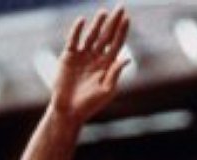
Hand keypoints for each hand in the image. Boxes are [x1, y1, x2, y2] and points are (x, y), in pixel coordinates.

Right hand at [52, 7, 130, 124]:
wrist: (69, 111)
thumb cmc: (89, 105)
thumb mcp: (106, 91)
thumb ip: (115, 74)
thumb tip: (127, 59)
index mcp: (107, 65)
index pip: (117, 44)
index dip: (122, 31)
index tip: (127, 18)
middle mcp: (96, 57)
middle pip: (107, 35)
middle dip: (114, 22)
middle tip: (121, 6)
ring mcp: (82, 55)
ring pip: (92, 35)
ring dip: (98, 23)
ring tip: (104, 12)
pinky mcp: (69, 56)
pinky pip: (74, 40)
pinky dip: (77, 31)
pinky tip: (82, 21)